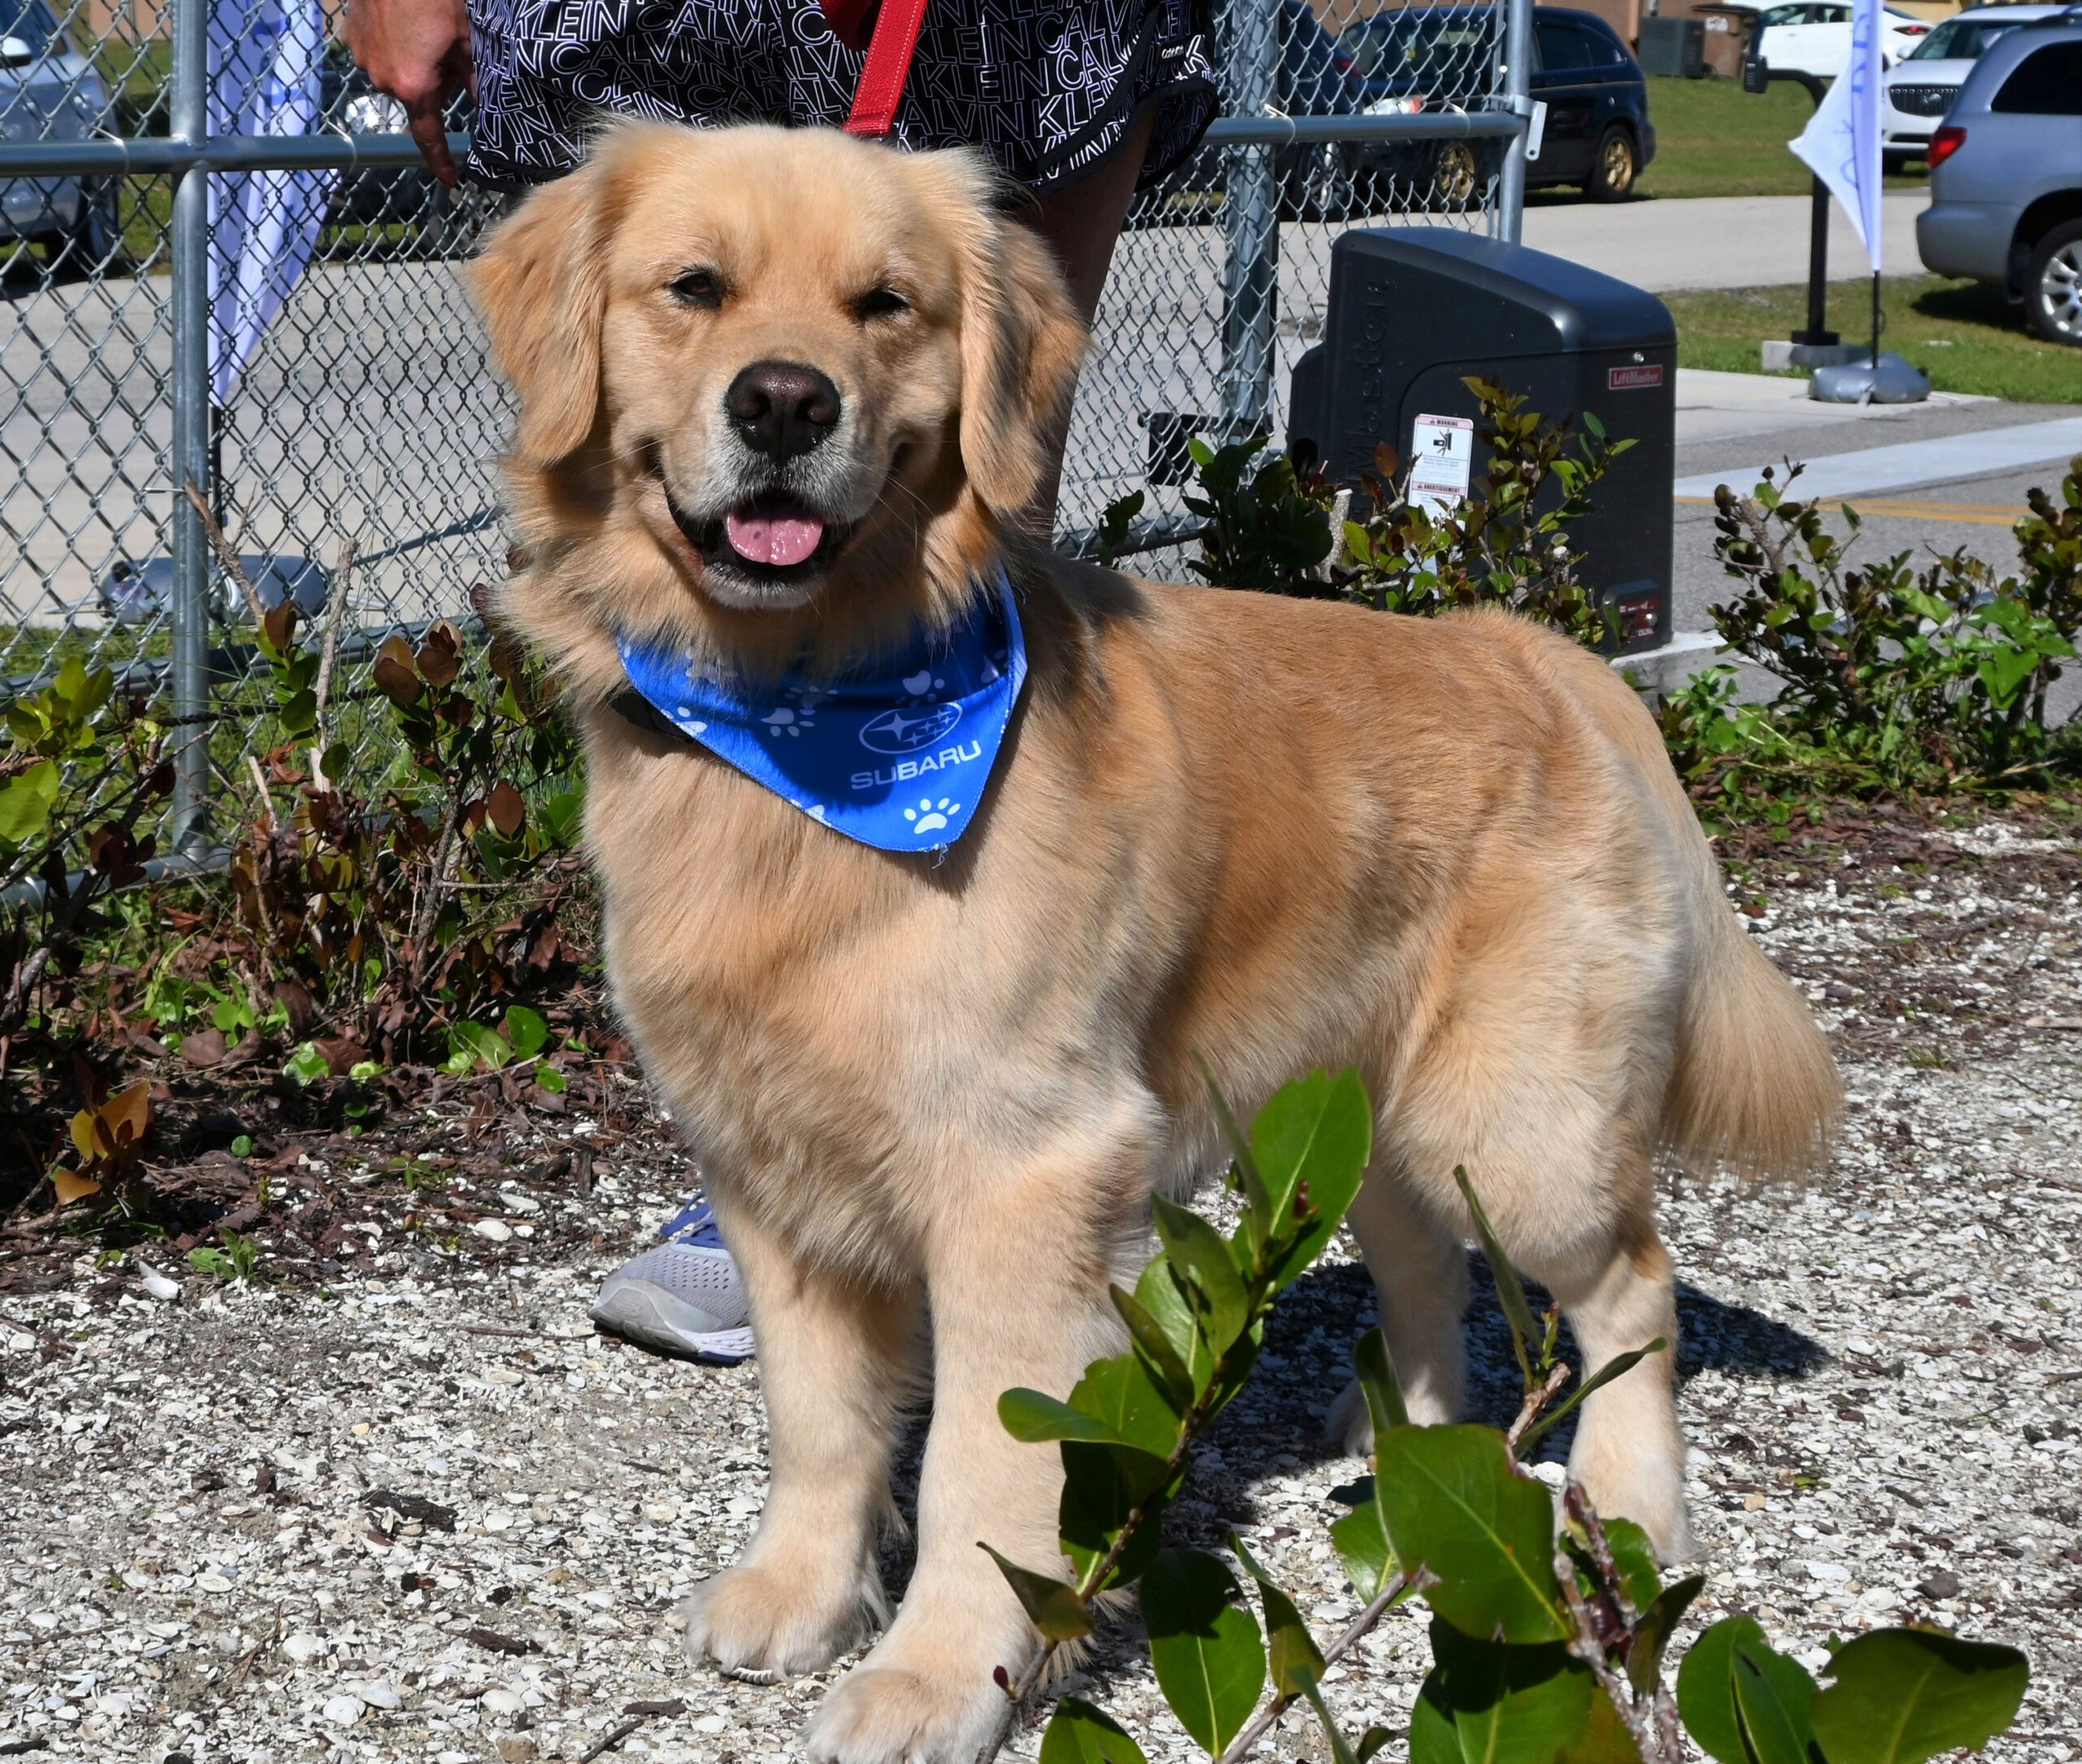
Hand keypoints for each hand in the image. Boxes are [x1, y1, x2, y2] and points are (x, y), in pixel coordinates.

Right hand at [341, 0, 473, 187]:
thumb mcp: (467, 38)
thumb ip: (474, 78)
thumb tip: (483, 104)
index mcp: (414, 86)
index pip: (428, 136)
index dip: (441, 161)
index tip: (451, 180)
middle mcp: (382, 79)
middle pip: (416, 97)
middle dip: (434, 83)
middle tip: (447, 49)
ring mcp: (362, 55)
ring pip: (396, 73)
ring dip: (412, 61)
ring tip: (423, 28)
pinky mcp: (349, 33)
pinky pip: (376, 51)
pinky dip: (391, 43)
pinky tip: (402, 19)